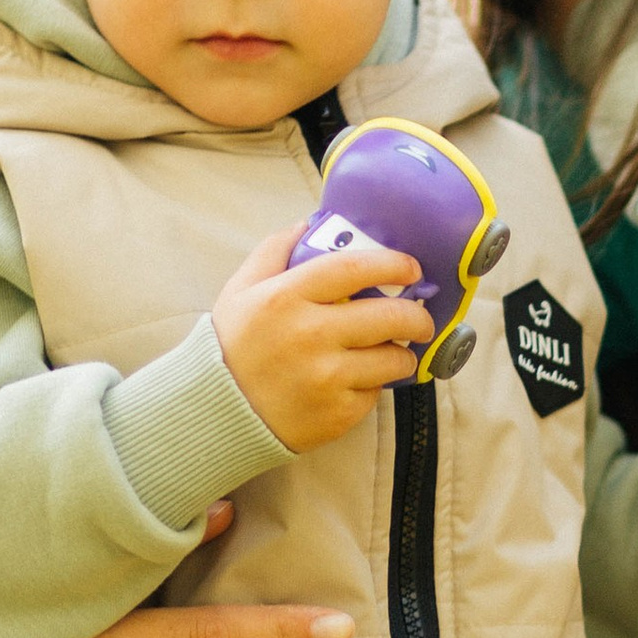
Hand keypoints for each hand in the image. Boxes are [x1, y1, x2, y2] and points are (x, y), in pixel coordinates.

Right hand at [214, 227, 432, 449]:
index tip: (410, 268)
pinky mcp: (338, 413)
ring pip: (394, 358)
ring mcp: (327, 377)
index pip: (354, 268)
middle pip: (390, 316)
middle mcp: (310, 335)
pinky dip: (372, 386)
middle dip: (416, 315)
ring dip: (401, 353)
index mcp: (286, 298)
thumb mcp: (240, 290)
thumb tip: (310, 223)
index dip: (392, 265)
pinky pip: (376, 393)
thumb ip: (274, 251)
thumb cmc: (232, 347)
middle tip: (419, 317)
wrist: (218, 414)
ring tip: (390, 351)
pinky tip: (355, 381)